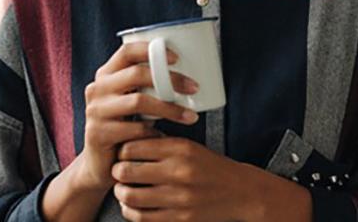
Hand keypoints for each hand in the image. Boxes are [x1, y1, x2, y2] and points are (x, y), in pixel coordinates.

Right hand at [77, 42, 200, 191]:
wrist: (101, 165)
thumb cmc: (125, 126)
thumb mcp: (131, 100)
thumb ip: (146, 86)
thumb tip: (186, 72)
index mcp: (106, 75)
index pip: (126, 51)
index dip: (150, 50)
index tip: (176, 58)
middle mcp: (97, 89)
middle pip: (136, 74)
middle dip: (169, 79)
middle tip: (193, 88)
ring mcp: (95, 111)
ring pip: (138, 101)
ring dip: (169, 109)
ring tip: (190, 117)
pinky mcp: (98, 134)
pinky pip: (135, 129)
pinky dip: (155, 133)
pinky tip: (166, 138)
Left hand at [111, 136, 264, 220]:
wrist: (240, 192)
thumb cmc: (211, 167)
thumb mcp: (190, 146)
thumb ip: (163, 144)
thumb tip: (131, 143)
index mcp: (180, 148)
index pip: (134, 146)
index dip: (122, 150)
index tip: (121, 152)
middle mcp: (178, 171)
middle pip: (127, 171)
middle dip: (117, 171)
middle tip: (117, 171)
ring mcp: (178, 198)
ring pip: (131, 196)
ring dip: (121, 193)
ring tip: (122, 189)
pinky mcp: (180, 219)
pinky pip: (143, 218)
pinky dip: (131, 212)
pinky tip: (131, 206)